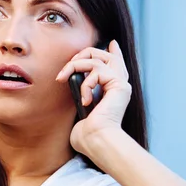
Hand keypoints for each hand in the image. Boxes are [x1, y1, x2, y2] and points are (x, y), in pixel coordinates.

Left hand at [55, 40, 131, 154]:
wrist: (96, 142)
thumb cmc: (87, 134)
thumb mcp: (81, 109)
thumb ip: (82, 94)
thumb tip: (72, 83)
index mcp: (114, 91)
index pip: (116, 64)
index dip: (114, 52)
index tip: (112, 43)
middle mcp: (120, 85)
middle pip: (106, 54)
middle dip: (83, 54)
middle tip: (68, 67)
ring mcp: (121, 84)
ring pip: (98, 57)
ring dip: (75, 65)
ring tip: (64, 79)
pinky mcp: (120, 85)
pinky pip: (97, 71)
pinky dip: (85, 83)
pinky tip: (85, 100)